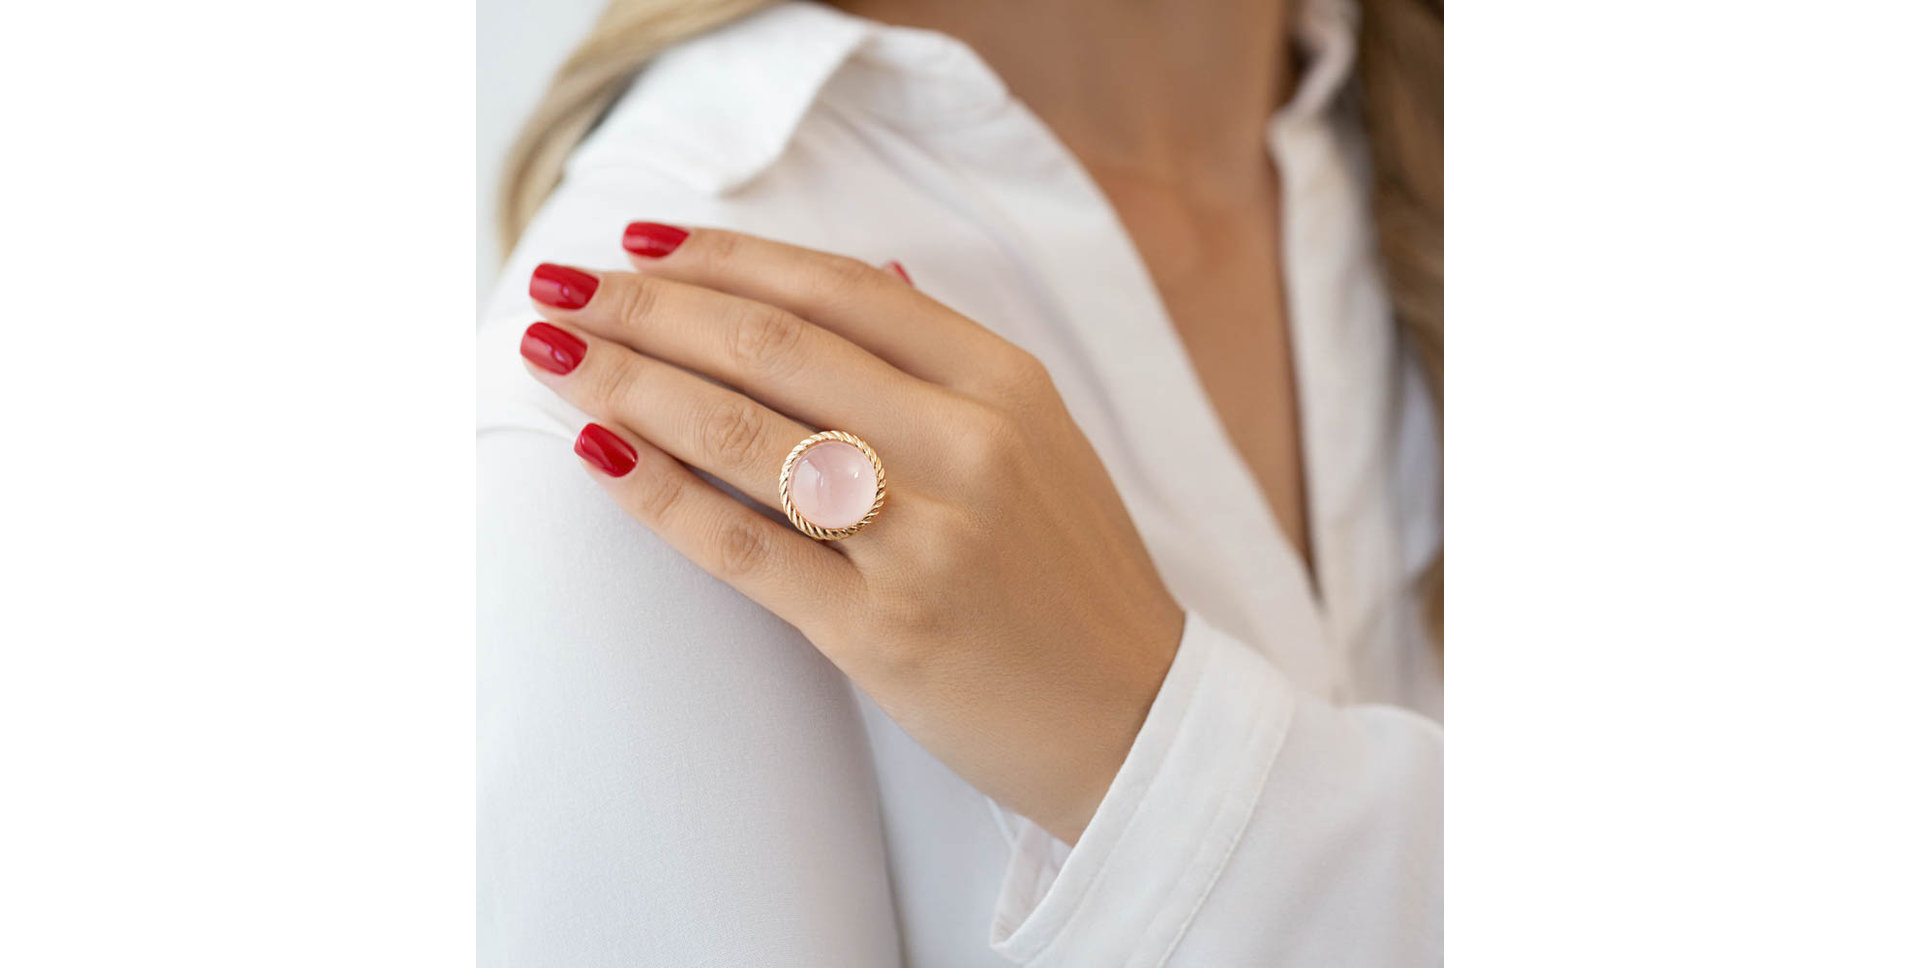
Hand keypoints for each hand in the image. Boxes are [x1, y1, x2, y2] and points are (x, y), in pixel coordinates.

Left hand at [519, 224, 1183, 841]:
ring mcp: (927, 539)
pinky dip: (659, 491)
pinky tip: (599, 451)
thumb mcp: (1042, 442)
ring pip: (744, 433)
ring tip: (554, 354)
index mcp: (1006, 384)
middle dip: (650, 308)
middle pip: (775, 347)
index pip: (840, 289)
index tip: (640, 245)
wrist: (1136, 720)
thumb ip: (950, 361)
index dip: (726, 258)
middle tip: (562, 289)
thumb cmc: (1073, 577)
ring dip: (630, 382)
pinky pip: (744, 545)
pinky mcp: (884, 631)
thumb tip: (872, 274)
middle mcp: (968, 445)